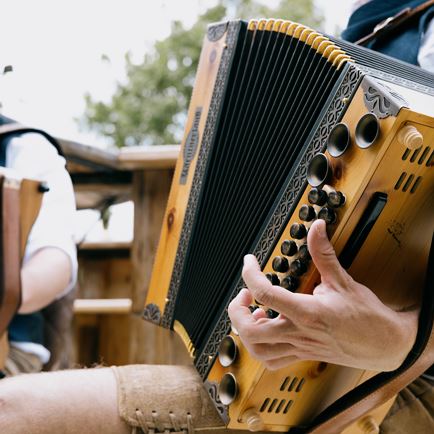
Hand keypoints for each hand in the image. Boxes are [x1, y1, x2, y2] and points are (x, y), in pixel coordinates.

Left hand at [228, 219, 418, 371]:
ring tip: (253, 312)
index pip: (266, 294)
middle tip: (245, 293)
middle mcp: (300, 333)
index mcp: (308, 312)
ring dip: (246, 331)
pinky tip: (266, 330)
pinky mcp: (303, 355)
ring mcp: (299, 347)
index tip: (249, 262)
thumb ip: (324, 254)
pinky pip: (272, 361)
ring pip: (258, 351)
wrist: (386, 345)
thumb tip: (317, 228)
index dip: (250, 274)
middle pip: (251, 331)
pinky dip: (260, 347)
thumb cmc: (367, 316)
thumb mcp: (343, 281)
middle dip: (238, 310)